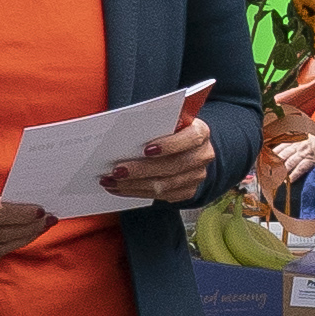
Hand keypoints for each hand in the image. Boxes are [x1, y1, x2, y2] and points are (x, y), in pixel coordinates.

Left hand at [94, 116, 217, 207]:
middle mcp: (203, 156)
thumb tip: (126, 131)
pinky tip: (120, 188)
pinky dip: (136, 192)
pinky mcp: (187, 191)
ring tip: (111, 181)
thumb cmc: (173, 130)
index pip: (190, 139)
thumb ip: (155, 123)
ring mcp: (196, 176)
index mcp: (200, 132)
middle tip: (117, 170)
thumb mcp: (169, 120)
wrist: (188, 147)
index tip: (145, 149)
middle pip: (172, 167)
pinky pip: (160, 196)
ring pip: (164, 185)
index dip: (169, 145)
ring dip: (134, 184)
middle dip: (141, 170)